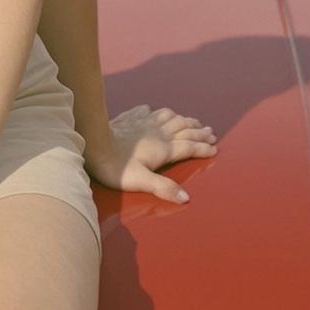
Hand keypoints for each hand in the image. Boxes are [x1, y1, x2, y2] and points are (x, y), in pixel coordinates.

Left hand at [83, 104, 216, 200]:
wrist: (94, 143)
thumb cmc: (116, 167)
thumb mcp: (141, 181)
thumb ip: (164, 188)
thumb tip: (186, 198)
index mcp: (163, 149)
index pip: (189, 147)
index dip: (203, 148)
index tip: (215, 148)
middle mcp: (158, 133)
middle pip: (184, 129)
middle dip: (199, 131)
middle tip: (211, 132)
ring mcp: (144, 123)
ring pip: (170, 117)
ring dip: (183, 119)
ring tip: (191, 120)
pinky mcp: (130, 118)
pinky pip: (148, 111)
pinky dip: (157, 111)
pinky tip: (154, 111)